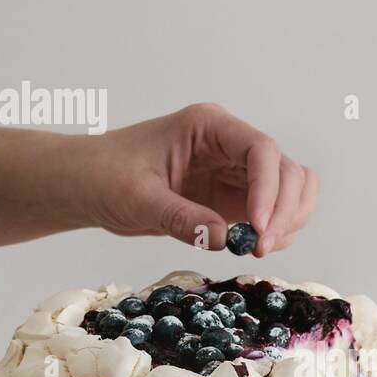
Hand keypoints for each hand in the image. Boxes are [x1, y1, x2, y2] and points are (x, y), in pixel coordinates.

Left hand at [75, 103, 317, 256]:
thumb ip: (180, 217)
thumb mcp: (137, 198)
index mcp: (208, 126)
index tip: (258, 228)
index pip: (260, 149)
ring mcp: (234, 170)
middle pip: (287, 169)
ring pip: (291, 189)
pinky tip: (252, 247)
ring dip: (288, 221)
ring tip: (258, 249)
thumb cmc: (103, 176)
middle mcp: (229, 144)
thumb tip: (225, 239)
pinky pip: (273, 211)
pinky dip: (276, 230)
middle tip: (261, 247)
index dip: (269, 188)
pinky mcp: (232, 197)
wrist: (85, 185)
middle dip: (284, 210)